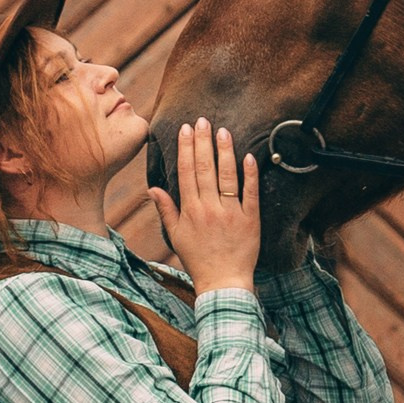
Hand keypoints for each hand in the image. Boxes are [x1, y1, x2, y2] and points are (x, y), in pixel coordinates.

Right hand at [148, 119, 259, 291]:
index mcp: (190, 210)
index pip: (186, 172)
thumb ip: (166, 209)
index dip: (186, 148)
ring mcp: (231, 213)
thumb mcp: (176, 235)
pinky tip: (248, 156)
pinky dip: (249, 175)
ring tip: (223, 131)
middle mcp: (209, 208)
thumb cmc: (198, 259)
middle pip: (205, 169)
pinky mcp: (250, 219)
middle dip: (202, 142)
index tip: (185, 129)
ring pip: (226, 176)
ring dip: (224, 152)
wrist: (223, 282)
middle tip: (202, 120)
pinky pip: (250, 193)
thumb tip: (152, 188)